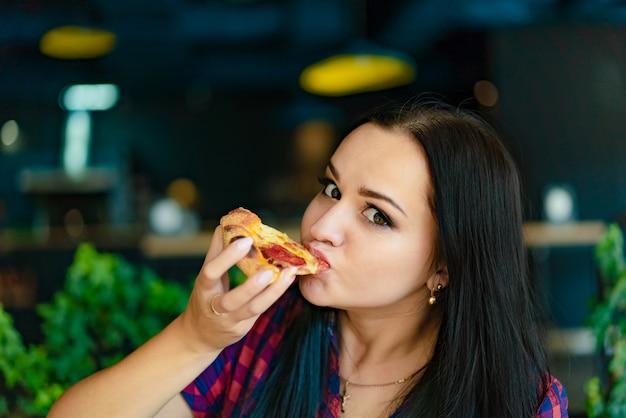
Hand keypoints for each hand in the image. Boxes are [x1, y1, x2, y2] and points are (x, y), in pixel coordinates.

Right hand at [179, 226, 295, 352]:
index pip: (211, 272)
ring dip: (273, 292)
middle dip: (251, 286)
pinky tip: (286, 281)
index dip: (227, 256)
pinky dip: (273, 296)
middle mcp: (215, 308)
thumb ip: (215, 253)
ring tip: (288, 274)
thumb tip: (222, 227)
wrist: (198, 336)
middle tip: (270, 269)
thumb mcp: (205, 277)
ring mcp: (230, 320)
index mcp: (204, 289)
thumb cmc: (205, 298)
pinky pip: (260, 311)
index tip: (246, 239)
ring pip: (253, 309)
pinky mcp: (243, 328)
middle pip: (233, 299)